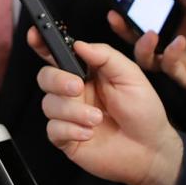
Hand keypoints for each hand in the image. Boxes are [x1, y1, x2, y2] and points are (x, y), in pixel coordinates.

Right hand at [37, 40, 181, 184]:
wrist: (150, 150)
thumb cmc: (144, 112)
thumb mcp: (131, 76)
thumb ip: (105, 56)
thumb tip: (79, 44)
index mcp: (86, 72)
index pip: (58, 54)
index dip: (42, 43)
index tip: (35, 34)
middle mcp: (74, 92)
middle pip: (45, 77)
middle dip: (58, 80)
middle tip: (78, 88)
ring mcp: (68, 115)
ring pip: (49, 105)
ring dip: (72, 111)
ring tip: (96, 119)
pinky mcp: (66, 138)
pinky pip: (53, 129)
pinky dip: (70, 130)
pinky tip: (89, 133)